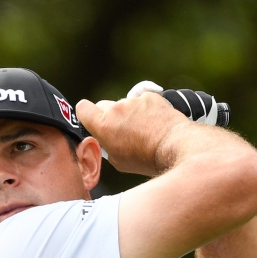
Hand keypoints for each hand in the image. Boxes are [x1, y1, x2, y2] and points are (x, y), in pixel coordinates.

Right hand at [75, 91, 198, 176]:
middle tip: (121, 130)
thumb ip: (107, 145)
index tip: (92, 119)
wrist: (174, 146)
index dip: (86, 114)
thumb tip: (108, 139)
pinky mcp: (150, 96)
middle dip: (109, 116)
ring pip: (125, 104)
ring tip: (144, 130)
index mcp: (103, 125)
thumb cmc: (146, 158)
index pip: (82, 108)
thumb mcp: (118, 160)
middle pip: (104, 106)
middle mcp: (116, 109)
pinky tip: (154, 122)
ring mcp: (133, 101)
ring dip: (130, 113)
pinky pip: (142, 101)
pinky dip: (146, 109)